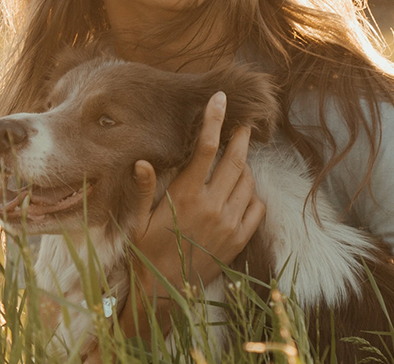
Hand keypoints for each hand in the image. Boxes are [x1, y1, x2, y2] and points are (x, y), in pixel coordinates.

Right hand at [117, 91, 265, 337]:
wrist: (164, 292)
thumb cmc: (145, 252)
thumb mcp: (137, 220)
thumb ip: (143, 189)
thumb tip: (141, 161)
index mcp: (185, 196)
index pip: (205, 149)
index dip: (214, 121)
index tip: (221, 99)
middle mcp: (211, 207)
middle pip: (235, 160)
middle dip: (240, 137)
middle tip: (243, 124)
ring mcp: (229, 224)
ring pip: (248, 182)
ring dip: (244, 166)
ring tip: (236, 160)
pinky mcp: (239, 239)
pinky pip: (256, 208)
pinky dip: (252, 195)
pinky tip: (241, 192)